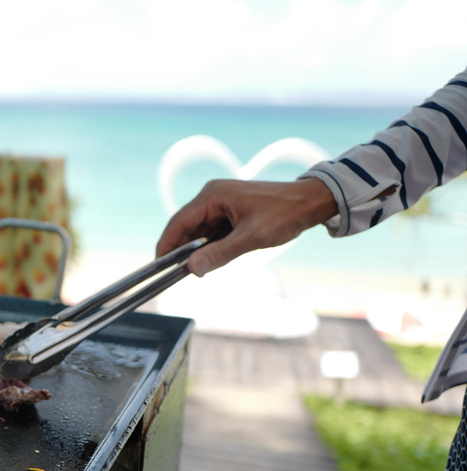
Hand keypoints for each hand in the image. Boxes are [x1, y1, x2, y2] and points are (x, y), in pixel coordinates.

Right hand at [155, 178, 336, 276]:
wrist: (311, 202)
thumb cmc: (285, 214)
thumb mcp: (251, 238)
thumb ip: (220, 254)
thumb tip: (192, 269)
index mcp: (212, 196)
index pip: (178, 222)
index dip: (166, 245)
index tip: (159, 266)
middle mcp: (211, 196)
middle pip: (185, 227)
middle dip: (181, 250)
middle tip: (177, 274)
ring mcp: (220, 204)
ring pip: (197, 231)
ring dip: (196, 250)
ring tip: (196, 270)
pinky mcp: (229, 212)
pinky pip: (210, 231)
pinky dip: (209, 246)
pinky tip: (211, 259)